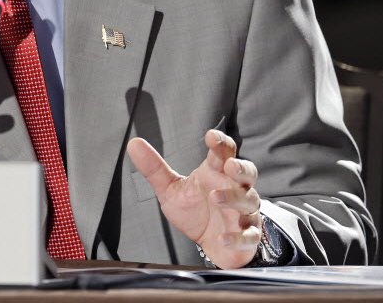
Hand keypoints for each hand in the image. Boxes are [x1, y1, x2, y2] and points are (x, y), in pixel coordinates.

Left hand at [127, 130, 261, 268]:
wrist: (210, 245)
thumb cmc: (195, 212)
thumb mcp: (171, 190)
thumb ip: (154, 169)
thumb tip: (133, 143)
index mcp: (216, 173)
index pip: (224, 153)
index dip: (220, 143)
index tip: (211, 136)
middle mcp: (234, 189)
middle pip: (247, 172)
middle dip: (241, 167)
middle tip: (229, 166)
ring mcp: (244, 212)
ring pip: (249, 201)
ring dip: (234, 198)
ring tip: (216, 197)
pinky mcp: (247, 236)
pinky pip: (249, 236)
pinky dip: (238, 237)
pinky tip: (223, 237)